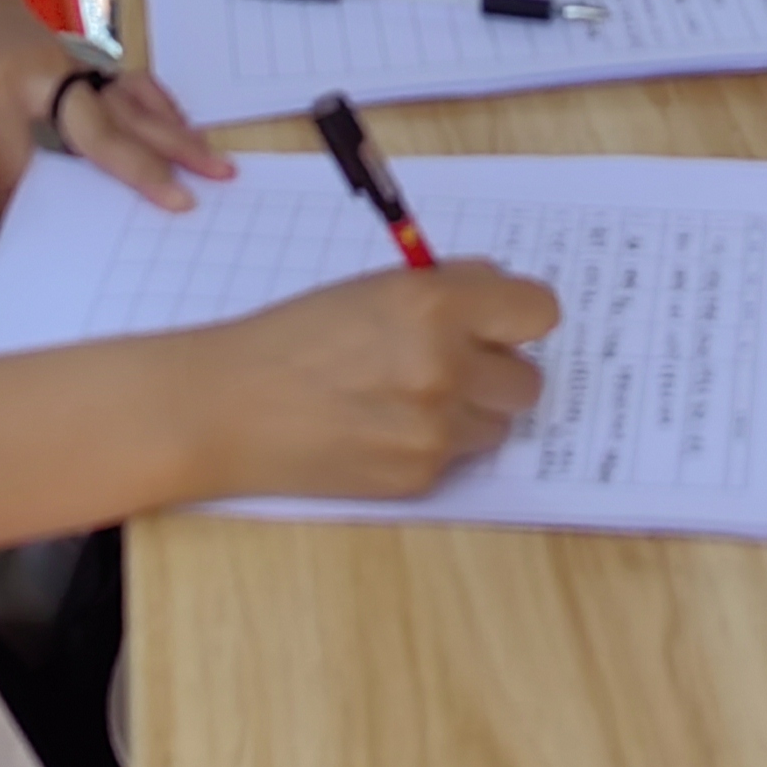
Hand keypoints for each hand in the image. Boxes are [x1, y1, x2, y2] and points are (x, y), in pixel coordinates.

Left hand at [0, 0, 232, 215]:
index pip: (16, 159)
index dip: (24, 207)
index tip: (36, 253)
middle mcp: (44, 71)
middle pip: (98, 126)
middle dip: (140, 168)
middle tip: (180, 204)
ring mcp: (75, 63)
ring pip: (131, 104)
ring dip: (176, 138)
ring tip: (218, 170)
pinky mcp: (92, 63)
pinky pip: (138, 86)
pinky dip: (168, 112)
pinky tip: (194, 138)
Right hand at [195, 261, 560, 502]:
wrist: (226, 408)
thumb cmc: (294, 337)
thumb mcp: (373, 288)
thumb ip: (446, 291)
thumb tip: (499, 299)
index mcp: (434, 303)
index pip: (539, 311)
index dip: (517, 318)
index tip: (497, 324)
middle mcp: (444, 367)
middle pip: (529, 380)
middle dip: (495, 372)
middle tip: (449, 365)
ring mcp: (434, 430)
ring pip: (498, 424)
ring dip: (468, 413)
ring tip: (405, 400)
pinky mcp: (418, 478)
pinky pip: (457, 459)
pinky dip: (431, 446)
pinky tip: (380, 431)